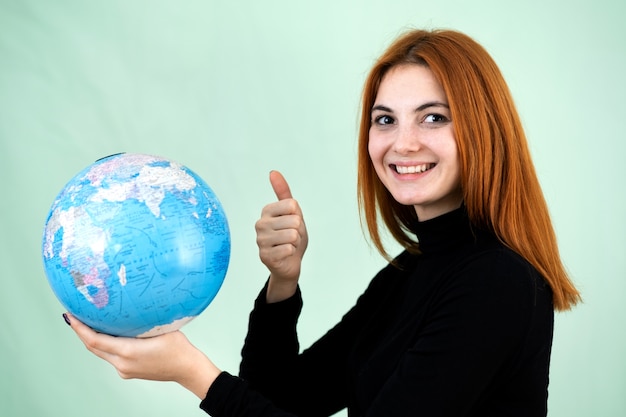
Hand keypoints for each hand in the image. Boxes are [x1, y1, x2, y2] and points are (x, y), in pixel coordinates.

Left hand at [65, 313, 220, 398]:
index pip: (94, 340)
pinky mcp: (128, 372)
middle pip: (93, 348)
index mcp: (128, 351)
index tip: (70, 316)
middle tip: (74, 315)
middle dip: (82, 331)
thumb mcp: (161, 327)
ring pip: (102, 353)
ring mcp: (124, 370)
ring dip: (94, 338)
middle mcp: (122, 363)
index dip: (80, 328)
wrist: (187, 369)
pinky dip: (107, 345)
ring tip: (89, 321)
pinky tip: (110, 334)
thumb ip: (142, 320)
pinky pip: (112, 357)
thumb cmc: (179, 348)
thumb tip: (129, 304)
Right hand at [255, 171, 307, 301]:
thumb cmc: (291, 236)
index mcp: (267, 211)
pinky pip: (289, 248)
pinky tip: (285, 255)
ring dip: (296, 242)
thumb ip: (283, 192)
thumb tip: (273, 172)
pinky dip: (292, 252)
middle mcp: (260, 224)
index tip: (292, 223)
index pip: (292, 205)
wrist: (289, 263)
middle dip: (299, 231)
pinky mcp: (264, 255)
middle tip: (292, 238)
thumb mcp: (293, 213)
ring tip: (289, 245)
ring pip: (292, 235)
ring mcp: (261, 240)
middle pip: (294, 221)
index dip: (299, 216)